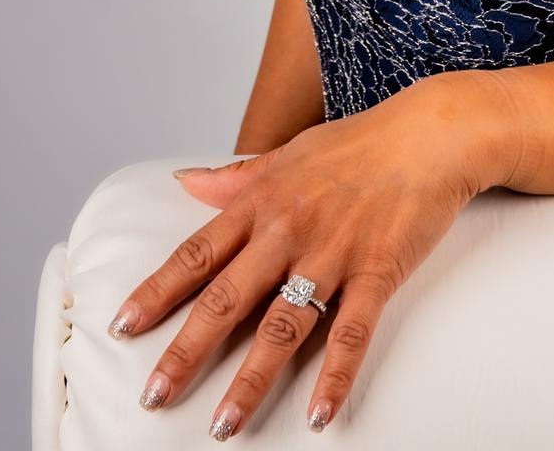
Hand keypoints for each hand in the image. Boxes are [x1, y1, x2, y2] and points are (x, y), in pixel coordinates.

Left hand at [107, 72, 517, 436]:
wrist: (431, 132)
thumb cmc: (361, 142)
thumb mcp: (289, 152)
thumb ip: (236, 176)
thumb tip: (185, 182)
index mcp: (264, 202)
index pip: (197, 253)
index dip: (157, 293)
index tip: (122, 327)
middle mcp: (289, 230)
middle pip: (227, 298)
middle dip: (186, 351)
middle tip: (153, 397)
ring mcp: (334, 254)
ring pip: (282, 326)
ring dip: (250, 380)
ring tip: (223, 425)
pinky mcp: (378, 272)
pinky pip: (351, 333)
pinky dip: (335, 376)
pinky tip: (321, 415)